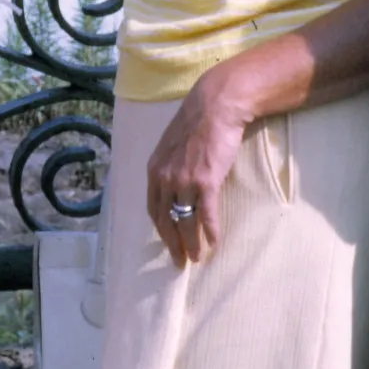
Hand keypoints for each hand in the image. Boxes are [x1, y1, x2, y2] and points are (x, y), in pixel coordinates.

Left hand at [145, 61, 252, 265]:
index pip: (153, 208)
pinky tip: (213, 242)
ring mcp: (184, 180)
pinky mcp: (206, 181)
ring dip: (191, 243)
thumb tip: (175, 183)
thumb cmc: (197, 122)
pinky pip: (206, 213)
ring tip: (196, 258)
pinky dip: (209, 230)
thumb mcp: (172, 145)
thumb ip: (170, 165)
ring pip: (185, 221)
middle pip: (166, 219)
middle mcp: (165, 178)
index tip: (167, 241)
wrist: (215, 106)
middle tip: (180, 261)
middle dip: (172, 243)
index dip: (161, 228)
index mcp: (155, 170)